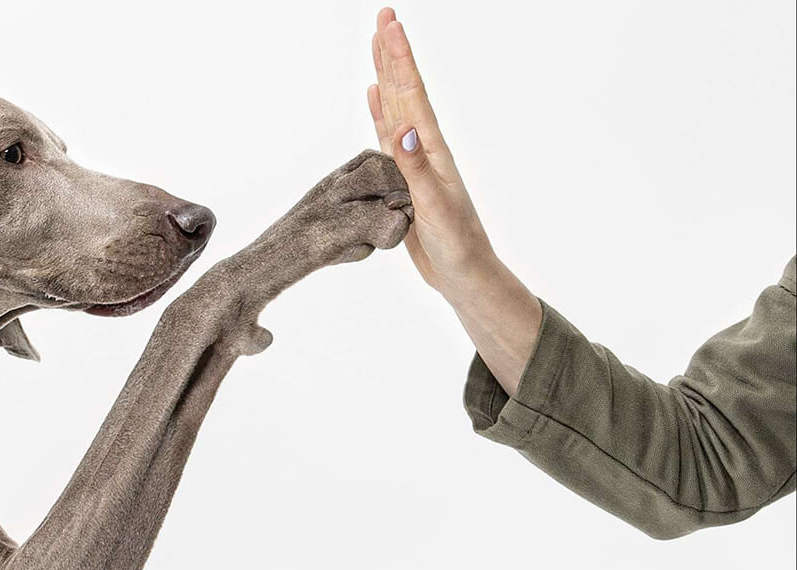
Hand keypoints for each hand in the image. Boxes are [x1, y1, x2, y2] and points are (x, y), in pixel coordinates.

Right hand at [367, 8, 493, 293]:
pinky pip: (386, 136)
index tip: (388, 24)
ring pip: (395, 107)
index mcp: (431, 152)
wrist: (465, 274)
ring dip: (386, 75)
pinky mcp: (403, 178)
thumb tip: (402, 130)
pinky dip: (379, 113)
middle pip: (405, 91)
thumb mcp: (436, 210)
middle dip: (393, 54)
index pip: (413, 96)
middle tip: (384, 16)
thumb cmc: (456, 247)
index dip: (400, 59)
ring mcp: (413, 161)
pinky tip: (374, 96)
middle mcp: (423, 149)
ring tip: (378, 44)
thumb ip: (417, 171)